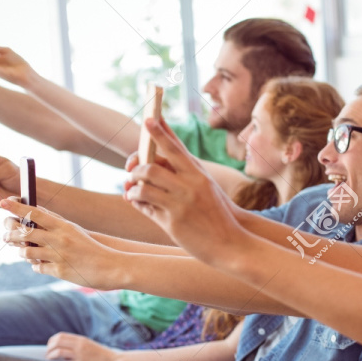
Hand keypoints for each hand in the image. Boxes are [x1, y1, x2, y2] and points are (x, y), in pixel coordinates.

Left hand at [0, 198, 122, 289]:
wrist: (111, 266)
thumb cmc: (91, 247)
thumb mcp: (75, 231)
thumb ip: (55, 223)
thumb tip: (34, 214)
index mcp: (63, 226)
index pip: (35, 213)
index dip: (17, 207)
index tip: (3, 202)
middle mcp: (59, 239)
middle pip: (25, 233)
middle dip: (9, 234)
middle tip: (5, 236)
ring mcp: (59, 256)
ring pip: (27, 252)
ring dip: (21, 252)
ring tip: (22, 252)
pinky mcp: (60, 271)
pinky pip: (38, 268)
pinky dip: (36, 266)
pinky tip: (40, 264)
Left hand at [45, 332, 119, 360]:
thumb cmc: (102, 356)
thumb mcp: (90, 346)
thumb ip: (78, 346)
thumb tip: (63, 349)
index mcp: (81, 340)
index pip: (61, 336)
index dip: (52, 341)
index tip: (50, 347)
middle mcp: (79, 345)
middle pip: (57, 342)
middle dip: (49, 348)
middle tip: (48, 355)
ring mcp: (79, 354)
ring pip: (58, 351)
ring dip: (50, 356)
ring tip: (50, 360)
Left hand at [125, 118, 244, 263]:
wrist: (231, 242)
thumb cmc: (217, 212)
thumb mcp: (206, 187)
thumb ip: (185, 173)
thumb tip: (160, 163)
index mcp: (198, 174)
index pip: (176, 147)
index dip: (161, 132)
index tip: (149, 118)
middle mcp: (189, 186)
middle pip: (153, 165)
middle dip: (136, 165)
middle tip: (131, 168)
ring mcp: (180, 204)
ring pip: (144, 185)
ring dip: (133, 184)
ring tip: (131, 187)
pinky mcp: (172, 222)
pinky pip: (145, 206)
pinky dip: (135, 200)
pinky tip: (133, 199)